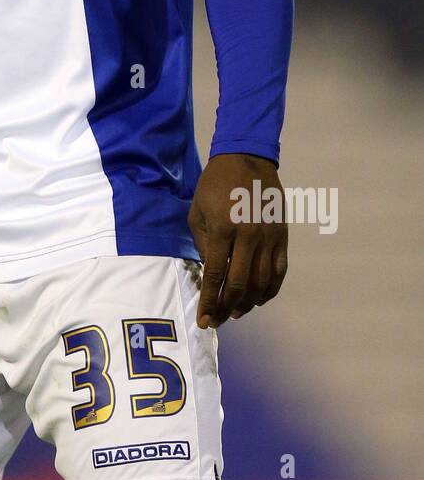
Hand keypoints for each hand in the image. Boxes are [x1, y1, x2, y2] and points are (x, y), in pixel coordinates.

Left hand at [187, 153, 287, 328]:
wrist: (247, 159)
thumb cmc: (215, 185)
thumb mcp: (197, 211)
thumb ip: (203, 244)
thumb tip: (211, 274)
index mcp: (223, 228)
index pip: (216, 275)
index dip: (209, 302)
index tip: (204, 321)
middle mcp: (248, 236)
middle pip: (239, 284)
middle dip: (226, 308)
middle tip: (217, 321)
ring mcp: (269, 237)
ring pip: (261, 282)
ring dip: (248, 303)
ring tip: (236, 312)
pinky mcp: (282, 236)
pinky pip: (279, 272)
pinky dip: (270, 290)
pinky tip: (259, 300)